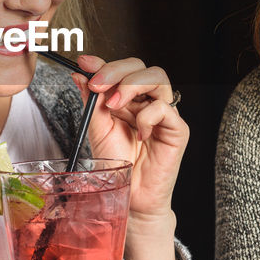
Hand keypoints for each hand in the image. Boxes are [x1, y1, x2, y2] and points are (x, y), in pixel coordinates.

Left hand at [73, 54, 187, 259]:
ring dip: (131, 85)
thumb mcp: (97, 128)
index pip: (122, 69)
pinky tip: (138, 134)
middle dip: (116, 71)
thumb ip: (92, 101)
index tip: (83, 62)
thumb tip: (81, 73)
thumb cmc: (117, 166)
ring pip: (158, 78)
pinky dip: (147, 116)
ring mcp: (165, 113)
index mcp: (129, 98)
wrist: (129, 196)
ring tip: (114, 104)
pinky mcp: (178, 129)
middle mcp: (148, 101)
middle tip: (97, 85)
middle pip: (141, 66)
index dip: (103, 63)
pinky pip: (165, 108)